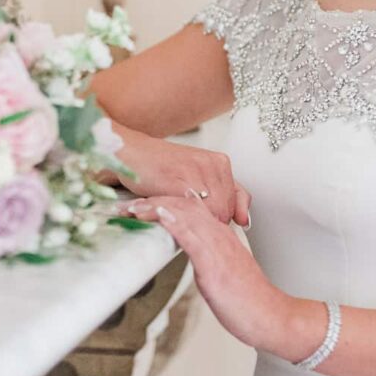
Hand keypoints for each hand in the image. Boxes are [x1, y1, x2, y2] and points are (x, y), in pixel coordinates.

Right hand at [112, 125, 251, 226]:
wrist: (130, 153)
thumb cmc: (160, 168)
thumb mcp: (198, 177)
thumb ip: (222, 194)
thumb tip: (245, 219)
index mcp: (220, 163)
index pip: (237, 201)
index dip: (222, 216)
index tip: (212, 222)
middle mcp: (213, 164)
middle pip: (224, 210)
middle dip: (207, 220)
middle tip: (186, 218)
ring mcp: (197, 171)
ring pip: (209, 213)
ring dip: (192, 220)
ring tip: (176, 213)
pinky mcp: (179, 180)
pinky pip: (190, 210)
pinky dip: (180, 216)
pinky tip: (168, 210)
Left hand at [120, 191, 288, 351]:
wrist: (271, 317)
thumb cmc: (249, 300)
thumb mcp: (222, 271)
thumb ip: (206, 256)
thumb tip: (189, 251)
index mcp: (220, 236)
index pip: (188, 207)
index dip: (163, 200)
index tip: (140, 202)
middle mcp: (219, 236)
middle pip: (183, 204)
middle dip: (153, 199)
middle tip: (127, 201)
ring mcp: (218, 248)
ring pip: (186, 214)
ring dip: (156, 206)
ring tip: (133, 204)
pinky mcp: (216, 265)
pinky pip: (193, 238)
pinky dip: (175, 223)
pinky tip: (160, 215)